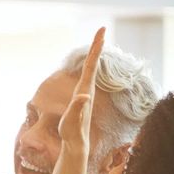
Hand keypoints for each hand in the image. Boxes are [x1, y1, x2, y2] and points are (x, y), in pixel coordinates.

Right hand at [59, 27, 104, 152]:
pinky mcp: (82, 98)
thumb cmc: (72, 132)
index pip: (91, 65)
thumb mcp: (72, 119)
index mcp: (85, 90)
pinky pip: (87, 76)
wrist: (76, 144)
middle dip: (97, 45)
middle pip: (93, 63)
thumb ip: (77, 107)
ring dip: (94, 54)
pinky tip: (89, 64)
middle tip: (102, 29)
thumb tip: (83, 96)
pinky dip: (89, 66)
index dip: (95, 48)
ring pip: (91, 69)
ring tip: (98, 42)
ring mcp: (85, 93)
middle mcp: (87, 89)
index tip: (101, 32)